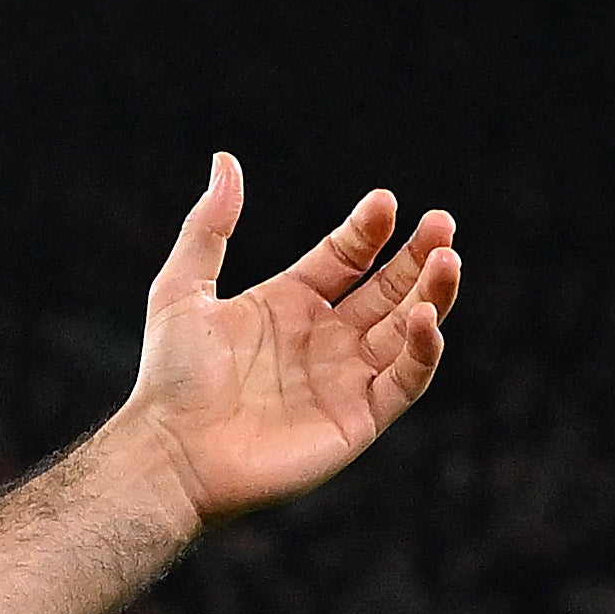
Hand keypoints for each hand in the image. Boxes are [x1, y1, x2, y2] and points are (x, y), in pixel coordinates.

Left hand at [119, 156, 458, 532]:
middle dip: (417, 255)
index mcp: (289, 305)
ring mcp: (343, 380)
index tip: (383, 204)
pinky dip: (422, 348)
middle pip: (387, 288)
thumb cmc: (167, 380)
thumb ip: (209, 227)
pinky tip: (421, 314)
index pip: (346, 258)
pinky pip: (405, 379)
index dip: (367, 230)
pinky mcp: (357, 419)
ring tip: (447, 257)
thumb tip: (225, 160)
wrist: (167, 454)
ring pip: (407, 328)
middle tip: (440, 223)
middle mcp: (323, 340)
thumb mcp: (181, 289)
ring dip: (432, 292)